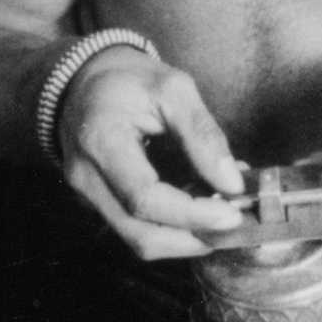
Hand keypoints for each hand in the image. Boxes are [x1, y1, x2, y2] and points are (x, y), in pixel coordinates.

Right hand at [55, 46, 250, 261]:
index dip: (191, 214)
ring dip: (186, 238)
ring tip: (220, 213)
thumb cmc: (129, 81)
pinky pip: (136, 229)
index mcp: (100, 142)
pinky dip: (172, 228)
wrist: (86, 83)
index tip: (232, 213)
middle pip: (140, 235)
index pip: (144, 198)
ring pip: (139, 241)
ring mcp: (87, 197)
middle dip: (194, 238)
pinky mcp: (97, 206)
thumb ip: (202, 134)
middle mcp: (86, 179)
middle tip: (234, 222)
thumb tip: (232, 182)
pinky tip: (197, 208)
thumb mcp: (173, 89)